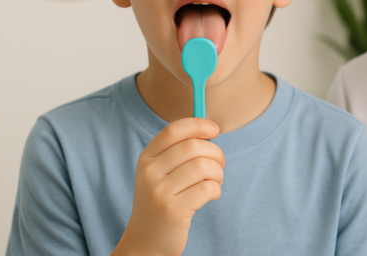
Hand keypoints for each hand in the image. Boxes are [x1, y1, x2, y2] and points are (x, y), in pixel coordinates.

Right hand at [112, 118, 224, 255]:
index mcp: (146, 158)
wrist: (146, 242)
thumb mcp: (160, 173)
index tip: (214, 130)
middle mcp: (149, 173)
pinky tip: (211, 196)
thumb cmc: (162, 201)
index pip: (174, 130)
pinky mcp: (173, 211)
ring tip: (215, 181)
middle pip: (193, 146)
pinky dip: (216, 190)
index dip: (198, 125)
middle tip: (220, 164)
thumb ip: (178, 151)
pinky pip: (208, 188)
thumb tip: (209, 128)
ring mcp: (160, 192)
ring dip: (218, 173)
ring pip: (204, 167)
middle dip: (215, 153)